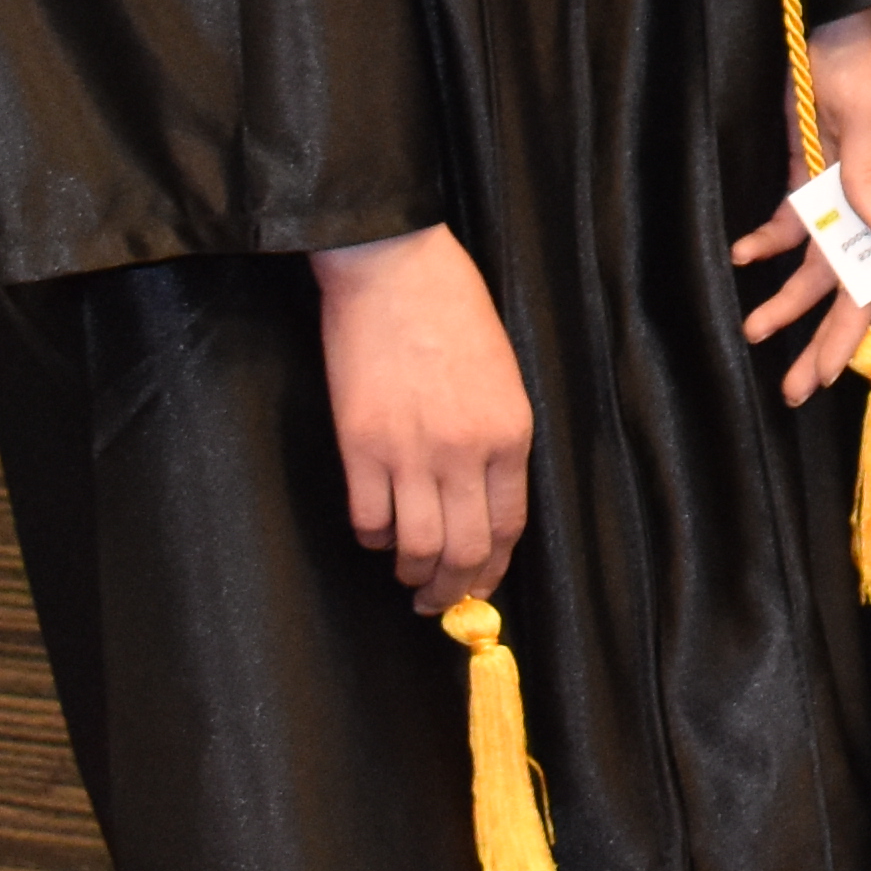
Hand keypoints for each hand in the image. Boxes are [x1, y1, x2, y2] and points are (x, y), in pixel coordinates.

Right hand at [313, 225, 533, 609]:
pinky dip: (374, 538)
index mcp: (510, 433)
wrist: (393, 267)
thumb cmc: (452, 309)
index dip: (492, 569)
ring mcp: (411, 452)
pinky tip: (377, 532)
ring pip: (416, 547)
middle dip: (453, 590)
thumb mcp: (502, 374)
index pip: (508, 527)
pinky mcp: (360, 446)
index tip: (480, 587)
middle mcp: (466, 452)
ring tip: (407, 576)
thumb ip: (496, 438)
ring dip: (412, 573)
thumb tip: (483, 498)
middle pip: (465, 551)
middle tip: (439, 603)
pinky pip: (369, 519)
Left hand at [732, 2, 870, 405]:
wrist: (836, 10)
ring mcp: (841, 187)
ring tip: (752, 331)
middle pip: (846, 281)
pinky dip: (766, 241)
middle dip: (818, 336)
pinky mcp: (810, 167)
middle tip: (792, 388)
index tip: (828, 373)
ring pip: (815, 259)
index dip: (853, 328)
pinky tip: (741, 256)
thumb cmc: (864, 54)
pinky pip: (791, 218)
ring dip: (785, 298)